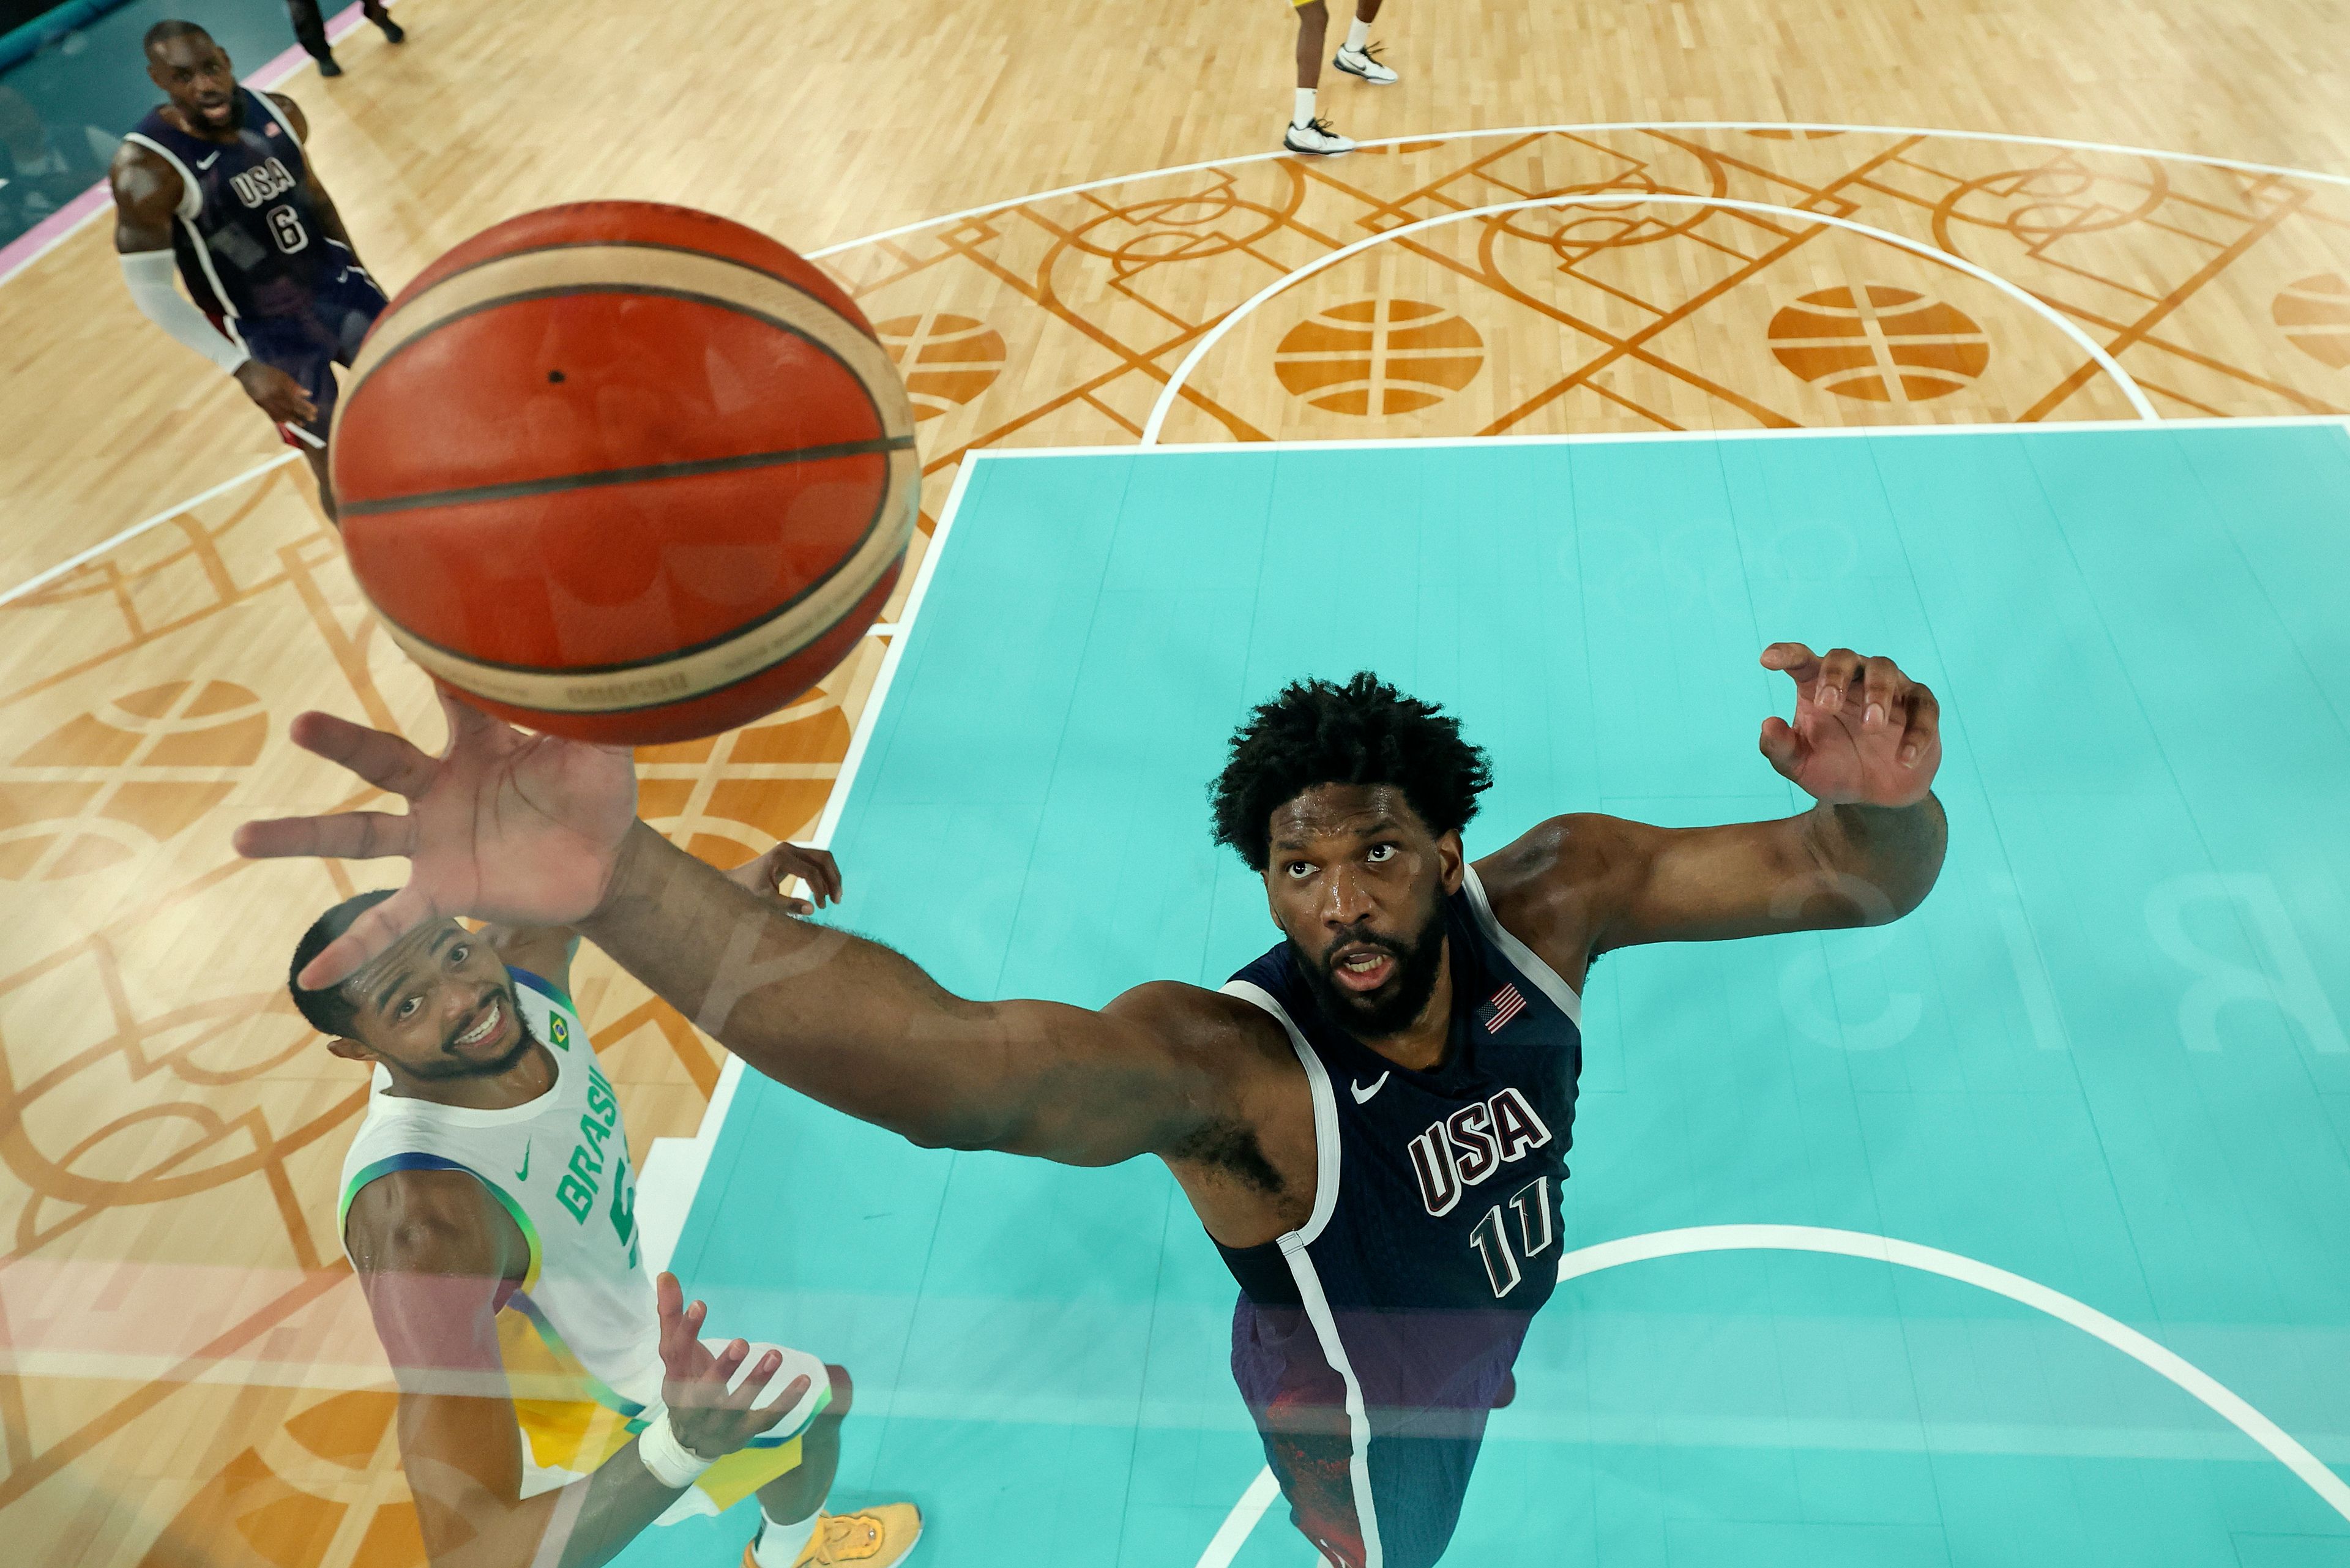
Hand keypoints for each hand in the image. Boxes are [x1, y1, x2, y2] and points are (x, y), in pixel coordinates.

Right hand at [233, 692, 639, 986]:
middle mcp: (440, 784)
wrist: (606, 864)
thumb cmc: (595, 796)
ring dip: (301, 837)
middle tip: (297, 725)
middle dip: (339, 743)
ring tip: (240, 837)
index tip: (401, 633)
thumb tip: (607, 663)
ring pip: (358, 835)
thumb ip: (593, 715)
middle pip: (380, 758)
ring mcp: (432, 839)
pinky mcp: (442, 889)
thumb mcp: (601, 754)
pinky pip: (390, 920)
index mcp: (479, 742)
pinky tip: (312, 977)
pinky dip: (353, 948)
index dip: (438, 672)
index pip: (452, 699)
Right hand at [235, 359, 317, 426]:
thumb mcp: (282, 377)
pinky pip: (271, 414)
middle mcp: (273, 397)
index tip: (315, 411)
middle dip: (302, 414)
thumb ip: (295, 386)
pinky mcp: (260, 404)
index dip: (306, 406)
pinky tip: (286, 422)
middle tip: (313, 419)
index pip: (296, 400)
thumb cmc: (268, 373)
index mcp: (280, 389)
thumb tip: (308, 394)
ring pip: (281, 413)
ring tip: (302, 424)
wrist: (248, 372)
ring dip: (292, 419)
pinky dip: (279, 419)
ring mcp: (266, 402)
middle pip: (291, 408)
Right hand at [653, 1272, 804, 1461]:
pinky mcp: (745, 1432)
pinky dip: (786, 1401)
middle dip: (724, 1369)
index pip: (677, 1356)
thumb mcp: (676, 1353)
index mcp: (675, 1382)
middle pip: (707, 1390)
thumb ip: (672, 1315)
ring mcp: (720, 1424)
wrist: (690, 1441)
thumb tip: (667, 1273)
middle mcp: (695, 1407)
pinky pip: (767, 1419)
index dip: (686, 1331)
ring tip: (775, 1353)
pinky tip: (804, 1380)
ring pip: (738, 1405)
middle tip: (741, 1342)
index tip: (700, 1304)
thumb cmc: (687, 1383)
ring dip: (757, 1381)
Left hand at [723, 842, 841, 914]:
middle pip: (824, 858)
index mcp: (782, 857)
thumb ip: (789, 905)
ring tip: (835, 897)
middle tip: (837, 900)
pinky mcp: (793, 854)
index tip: (820, 907)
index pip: (811, 872)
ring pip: (823, 858)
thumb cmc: (747, 892)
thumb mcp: (766, 901)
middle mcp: (789, 848)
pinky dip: (824, 874)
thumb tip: (813, 909)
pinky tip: (825, 891)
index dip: (819, 890)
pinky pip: (816, 860)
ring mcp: (792, 849)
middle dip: (833, 879)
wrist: (734, 881)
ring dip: (832, 876)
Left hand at [1757, 643, 1941, 807]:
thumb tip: (1768, 724)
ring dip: (1877, 694)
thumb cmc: (1831, 770)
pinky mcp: (1920, 707)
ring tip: (1871, 727)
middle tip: (1826, 705)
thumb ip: (1779, 748)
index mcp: (1816, 685)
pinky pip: (1924, 707)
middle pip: (1845, 656)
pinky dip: (1917, 731)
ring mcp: (1889, 689)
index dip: (1787, 654)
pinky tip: (1904, 758)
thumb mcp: (1799, 766)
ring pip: (1885, 669)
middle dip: (1834, 676)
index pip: (1801, 660)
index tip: (1768, 659)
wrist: (1871, 798)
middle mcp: (1853, 679)